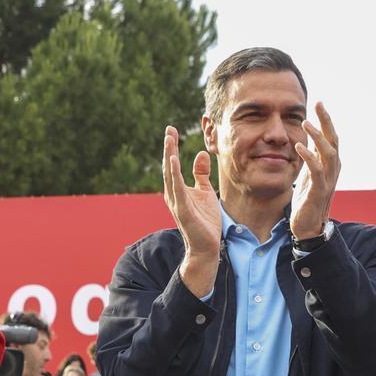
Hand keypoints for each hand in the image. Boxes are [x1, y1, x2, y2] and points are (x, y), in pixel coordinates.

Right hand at [162, 126, 221, 296]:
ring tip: (170, 139)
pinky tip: (173, 160)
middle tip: (170, 129)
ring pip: (170, 175)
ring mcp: (176, 202)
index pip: (173, 164)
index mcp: (177, 189)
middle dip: (169, 147)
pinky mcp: (182, 210)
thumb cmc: (205, 220)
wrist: (206, 246)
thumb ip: (200, 173)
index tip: (172, 129)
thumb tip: (200, 153)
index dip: (172, 147)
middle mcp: (173, 193)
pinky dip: (174, 174)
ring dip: (169, 156)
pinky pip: (177, 189)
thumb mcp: (204, 191)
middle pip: (169, 166)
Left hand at [290, 102, 340, 239]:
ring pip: (328, 153)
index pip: (332, 138)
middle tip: (319, 104)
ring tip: (305, 122)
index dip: (326, 120)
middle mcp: (333, 170)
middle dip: (327, 122)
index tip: (319, 102)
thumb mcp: (310, 173)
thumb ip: (313, 156)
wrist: (308, 227)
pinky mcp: (318, 191)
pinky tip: (298, 146)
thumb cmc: (308, 199)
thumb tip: (311, 137)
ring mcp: (327, 181)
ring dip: (318, 137)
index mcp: (331, 165)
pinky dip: (308, 157)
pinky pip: (316, 171)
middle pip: (334, 141)